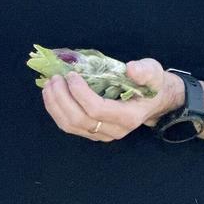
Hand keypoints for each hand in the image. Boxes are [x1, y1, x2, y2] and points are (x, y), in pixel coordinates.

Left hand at [41, 57, 184, 141]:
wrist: (154, 101)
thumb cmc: (152, 84)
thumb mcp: (153, 72)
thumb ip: (145, 71)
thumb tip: (131, 69)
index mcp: (128, 117)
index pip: (97, 109)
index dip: (80, 93)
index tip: (71, 75)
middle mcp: (114, 130)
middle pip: (79, 119)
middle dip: (62, 98)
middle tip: (55, 78)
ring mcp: (102, 134)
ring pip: (70, 126)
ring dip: (55, 105)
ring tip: (49, 85)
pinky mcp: (92, 133)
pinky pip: (69, 126)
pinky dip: (56, 110)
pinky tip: (51, 95)